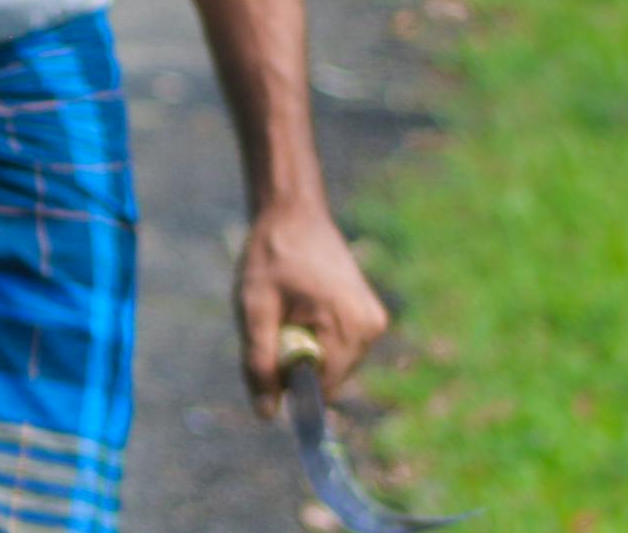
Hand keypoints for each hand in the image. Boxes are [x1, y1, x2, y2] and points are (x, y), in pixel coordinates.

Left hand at [237, 196, 388, 416]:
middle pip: (327, 379)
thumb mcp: (253, 308)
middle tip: (274, 320)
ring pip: (331, 365)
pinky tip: (302, 306)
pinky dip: (315, 338)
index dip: (289, 383)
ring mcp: (374, 322)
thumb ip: (260, 361)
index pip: (321, 389)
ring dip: (304, 349)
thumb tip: (268, 415)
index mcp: (349, 326)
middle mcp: (372, 328)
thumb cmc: (270, 256)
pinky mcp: (370, 317)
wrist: (293, 213)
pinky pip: (338, 349)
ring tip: (288, 307)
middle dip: (295, 362)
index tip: (267, 354)